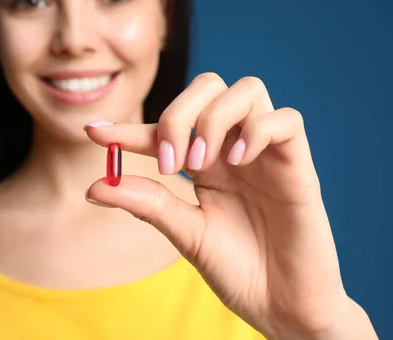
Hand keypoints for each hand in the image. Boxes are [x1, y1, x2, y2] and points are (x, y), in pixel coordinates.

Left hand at [85, 73, 376, 339]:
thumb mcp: (186, 234)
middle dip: (177, 114)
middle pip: (208, 86)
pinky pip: (287, 119)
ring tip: (203, 164)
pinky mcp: (298, 165)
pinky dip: (258, 130)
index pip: (165, 129)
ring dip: (214, 118)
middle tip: (169, 164)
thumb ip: (148, 204)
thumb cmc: (237, 270)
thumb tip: (94, 187)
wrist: (283, 306)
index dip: (129, 127)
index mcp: (205, 163)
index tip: (94, 133)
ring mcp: (266, 153)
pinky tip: (238, 161)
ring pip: (246, 90)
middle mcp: (233, 148)